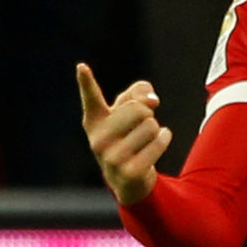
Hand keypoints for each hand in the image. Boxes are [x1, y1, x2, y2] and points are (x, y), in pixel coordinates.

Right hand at [77, 63, 170, 205]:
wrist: (129, 178)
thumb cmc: (129, 135)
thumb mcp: (131, 110)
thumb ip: (140, 92)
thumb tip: (151, 100)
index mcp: (95, 121)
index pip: (92, 99)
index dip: (87, 82)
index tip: (82, 67)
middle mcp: (97, 140)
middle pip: (138, 109)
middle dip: (147, 114)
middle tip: (140, 127)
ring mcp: (111, 158)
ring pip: (151, 125)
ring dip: (156, 129)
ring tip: (144, 141)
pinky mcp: (128, 172)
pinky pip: (159, 141)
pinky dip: (164, 138)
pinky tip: (158, 143)